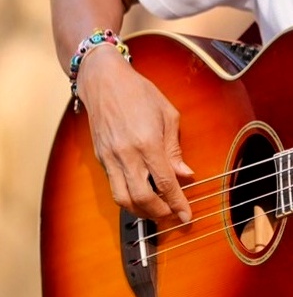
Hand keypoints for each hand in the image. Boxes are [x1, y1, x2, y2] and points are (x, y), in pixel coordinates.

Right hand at [76, 45, 192, 222]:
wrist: (103, 80)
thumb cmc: (139, 93)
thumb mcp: (168, 115)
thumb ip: (175, 149)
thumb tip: (185, 175)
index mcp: (147, 143)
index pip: (165, 183)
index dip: (177, 204)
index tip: (186, 217)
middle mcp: (126, 154)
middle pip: (142, 198)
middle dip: (159, 213)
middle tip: (172, 217)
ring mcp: (110, 157)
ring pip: (123, 198)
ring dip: (140, 211)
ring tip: (156, 212)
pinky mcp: (100, 157)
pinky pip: (113, 186)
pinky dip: (127, 198)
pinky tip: (140, 198)